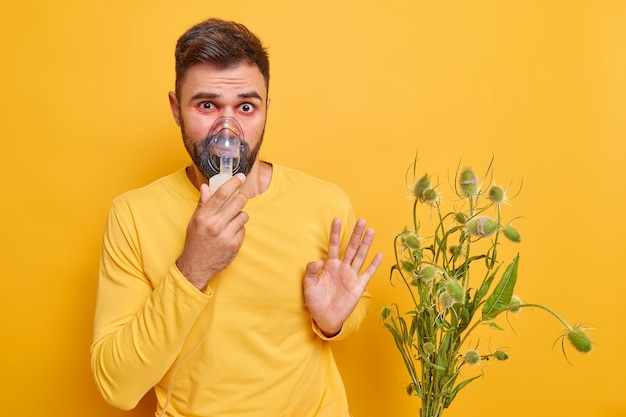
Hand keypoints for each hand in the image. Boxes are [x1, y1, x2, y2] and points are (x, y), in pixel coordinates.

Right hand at [176, 174, 248, 290]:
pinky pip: (243, 229)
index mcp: (204, 216)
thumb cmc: (196, 241)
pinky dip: (239, 228)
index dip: (233, 183)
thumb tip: (207, 187)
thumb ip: (203, 203)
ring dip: (240, 215)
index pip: (222, 194)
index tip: (241, 177)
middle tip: (240, 198)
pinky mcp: (235, 245)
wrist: (196, 266)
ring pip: (243, 215)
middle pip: (237, 202)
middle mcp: (215, 225)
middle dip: (241, 197)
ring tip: (231, 220)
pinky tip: (230, 233)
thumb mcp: (195, 221)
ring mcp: (226, 235)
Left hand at [303, 218, 383, 335]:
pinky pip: (367, 274)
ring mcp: (351, 276)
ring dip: (366, 244)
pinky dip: (374, 265)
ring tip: (371, 231)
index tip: (336, 219)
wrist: (325, 317)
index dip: (335, 233)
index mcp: (330, 266)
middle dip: (355, 235)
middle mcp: (342, 268)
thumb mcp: (309, 285)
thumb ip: (312, 271)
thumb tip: (318, 260)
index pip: (333, 246)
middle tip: (362, 221)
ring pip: (360, 256)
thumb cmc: (315, 300)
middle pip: (350, 248)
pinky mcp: (358, 286)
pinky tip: (379, 254)